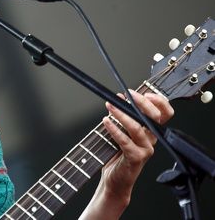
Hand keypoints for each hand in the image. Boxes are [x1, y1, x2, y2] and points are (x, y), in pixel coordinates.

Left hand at [79, 90, 173, 219]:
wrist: (114, 179)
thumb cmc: (117, 153)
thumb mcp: (123, 130)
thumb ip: (125, 116)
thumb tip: (119, 97)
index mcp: (152, 131)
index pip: (165, 113)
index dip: (159, 101)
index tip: (144, 92)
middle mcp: (152, 139)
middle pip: (154, 117)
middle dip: (139, 103)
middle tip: (124, 96)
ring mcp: (146, 149)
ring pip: (137, 127)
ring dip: (121, 113)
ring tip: (109, 106)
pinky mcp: (136, 158)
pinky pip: (125, 140)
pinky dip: (114, 129)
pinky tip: (105, 121)